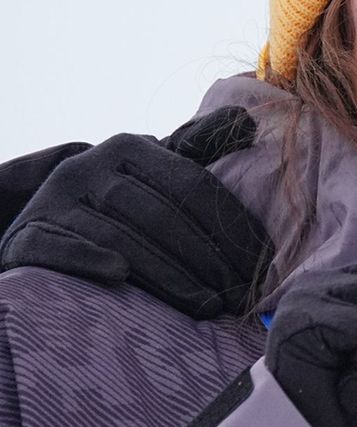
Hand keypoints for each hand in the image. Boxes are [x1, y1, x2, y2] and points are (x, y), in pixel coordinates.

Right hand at [0, 106, 268, 317]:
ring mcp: (56, 199)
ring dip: (169, 276)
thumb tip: (248, 120)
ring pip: (121, 238)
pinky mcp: (26, 233)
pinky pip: (60, 247)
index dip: (231, 226)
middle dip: (207, 260)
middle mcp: (90, 167)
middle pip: (162, 216)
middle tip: (238, 296)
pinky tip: (120, 278)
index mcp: (131, 147)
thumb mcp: (153, 167)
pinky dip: (89, 259)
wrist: (42, 213)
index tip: (260, 265)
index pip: (193, 184)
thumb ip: (197, 148)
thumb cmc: (117, 196)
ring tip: (207, 307)